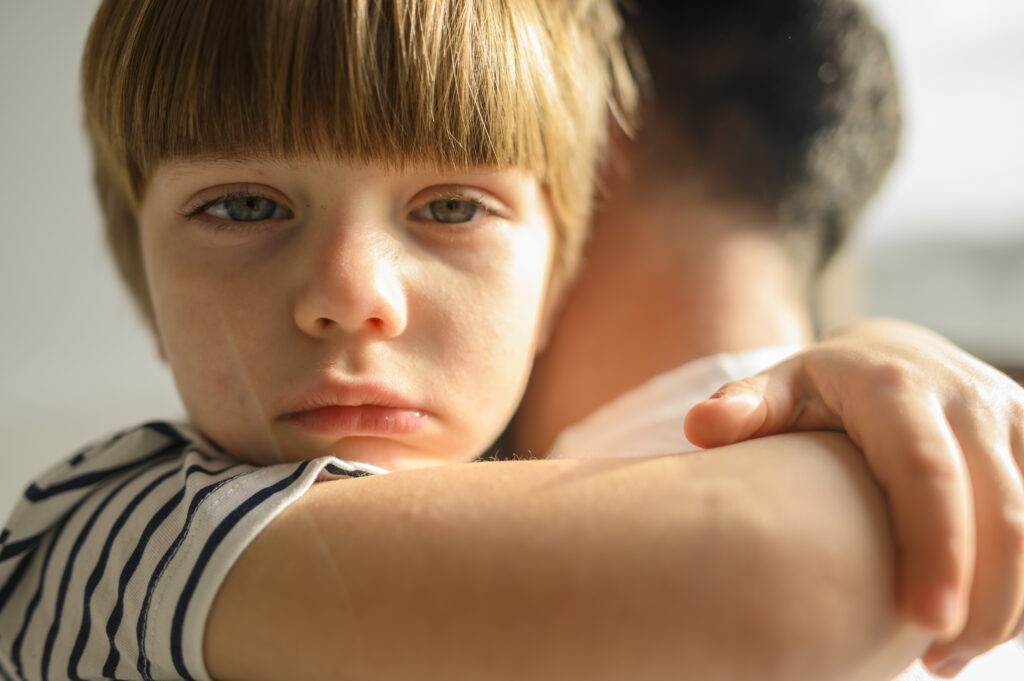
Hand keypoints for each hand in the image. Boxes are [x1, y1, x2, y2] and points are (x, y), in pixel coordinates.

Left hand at [684, 318, 1023, 676]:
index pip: (927, 473)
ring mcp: (1012, 418)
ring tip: (950, 656)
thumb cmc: (820, 391)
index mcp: (896, 387)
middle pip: (1003, 512)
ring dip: (1010, 603)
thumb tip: (700, 427)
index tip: (923, 621)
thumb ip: (745, 408)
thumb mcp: (779, 390)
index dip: (935, 547)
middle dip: (985, 600)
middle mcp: (966, 397)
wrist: (891, 356)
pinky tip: (984, 625)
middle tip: (937, 662)